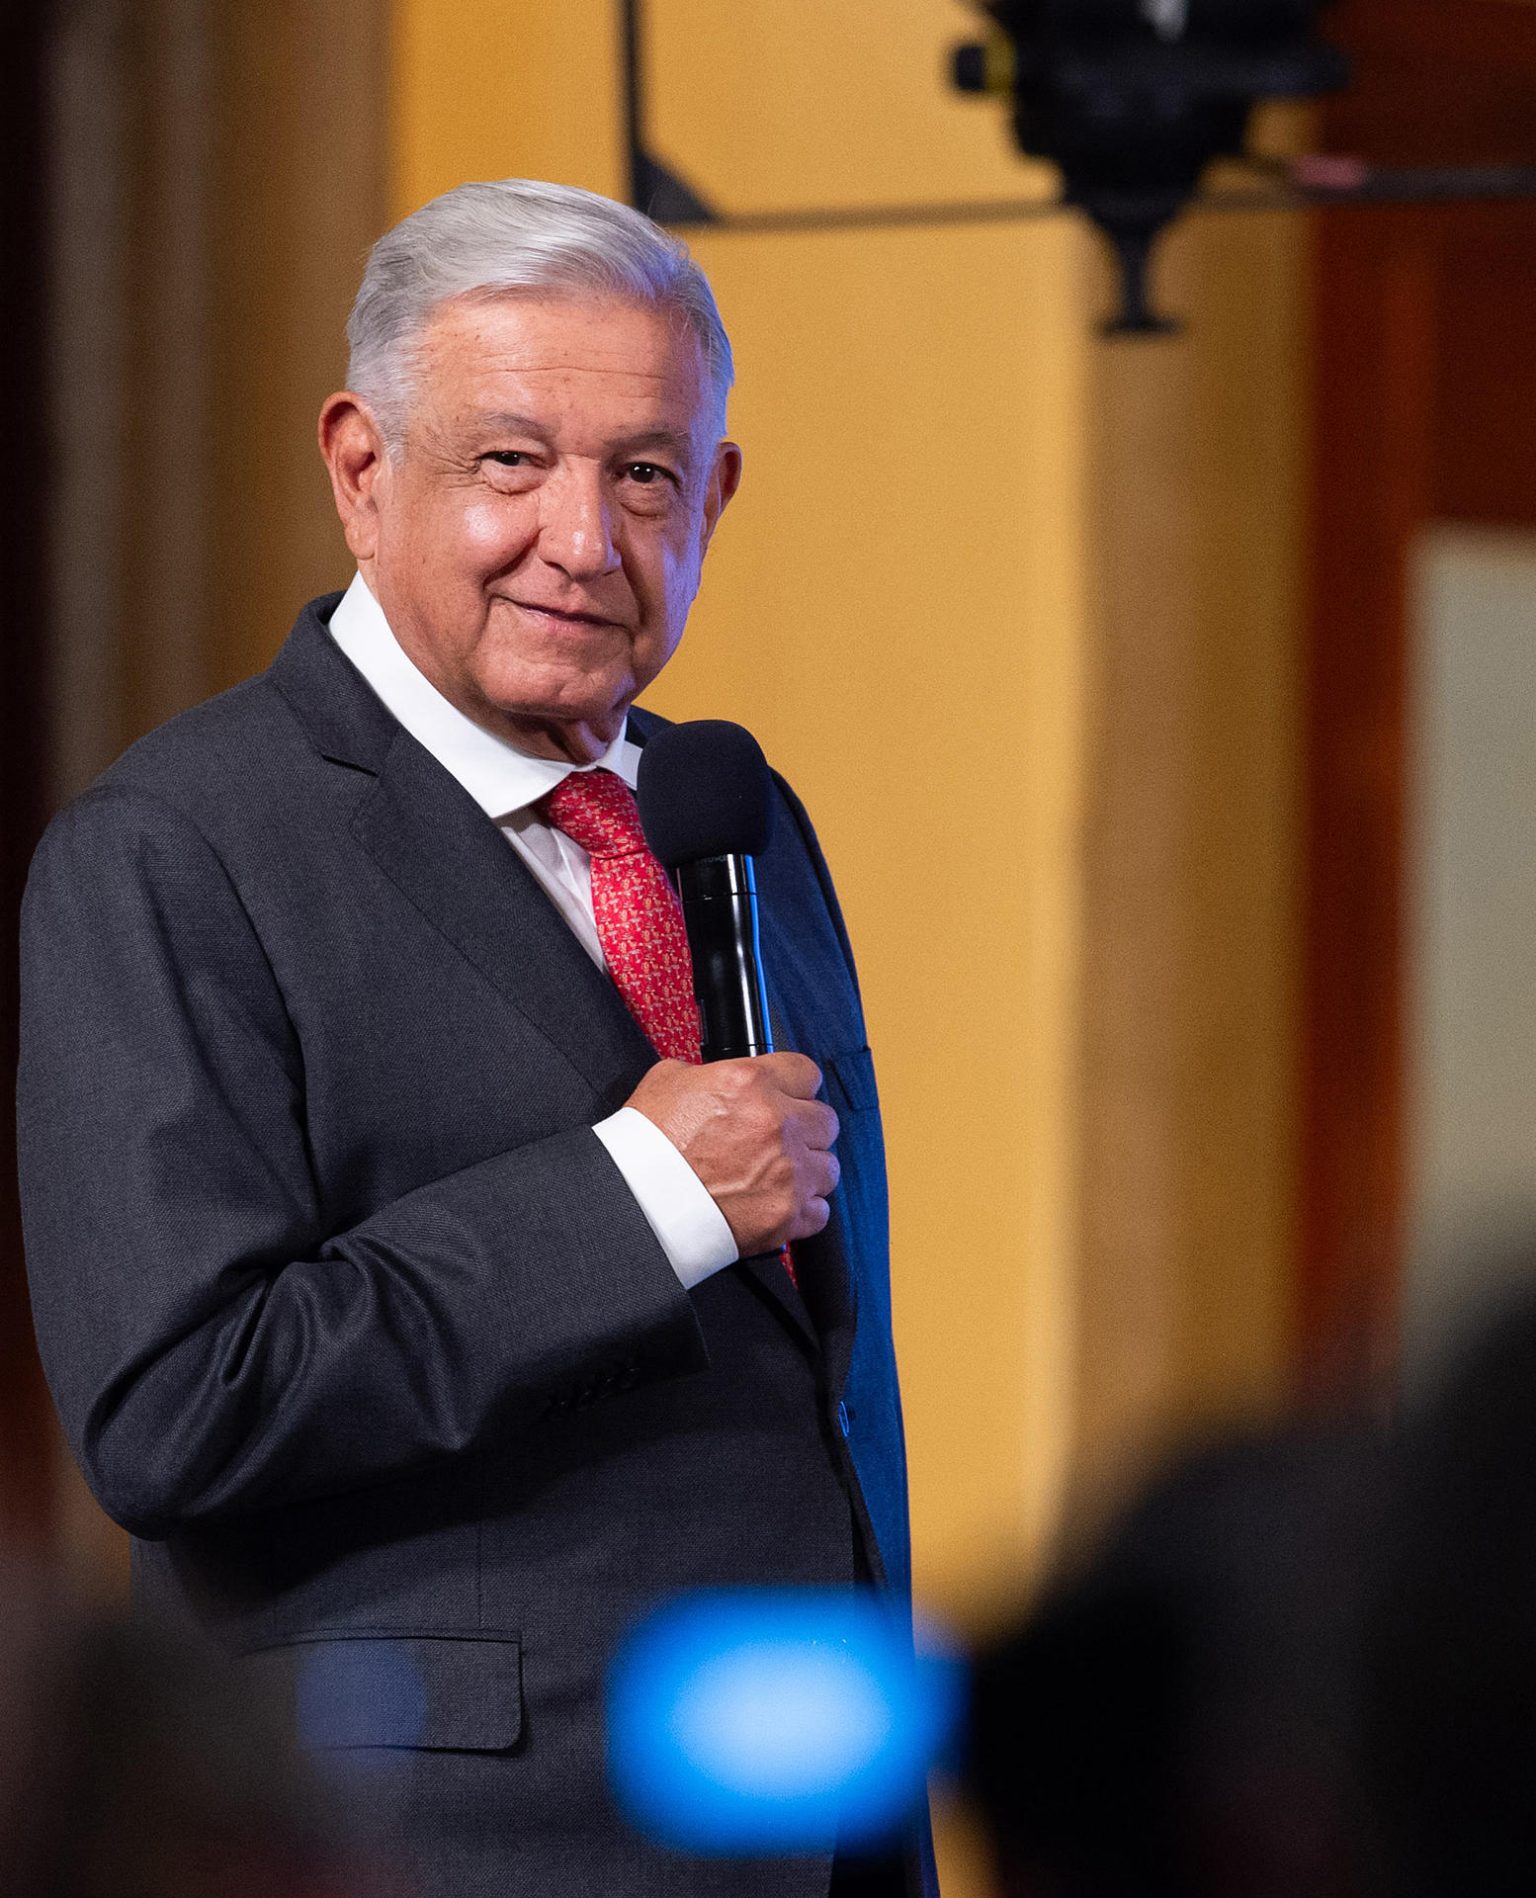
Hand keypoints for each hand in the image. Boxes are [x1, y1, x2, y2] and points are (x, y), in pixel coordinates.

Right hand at [625, 1054, 839, 1257]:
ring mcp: (787, 1172)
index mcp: (751, 1084)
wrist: (636, 1203)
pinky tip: (776, 1204)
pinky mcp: (786, 1216)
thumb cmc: (645, 1146)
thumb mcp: (668, 1081)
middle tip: (780, 1139)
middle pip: (825, 1120)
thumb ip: (708, 1074)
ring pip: (827, 1167)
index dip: (795, 1085)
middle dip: (805, 1128)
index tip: (789, 1096)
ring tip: (777, 1176)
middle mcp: (777, 1124)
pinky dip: (802, 1210)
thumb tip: (719, 1077)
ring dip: (807, 1170)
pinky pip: (819, 1210)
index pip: (806, 1072)